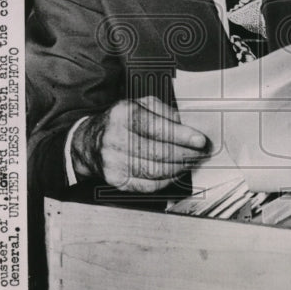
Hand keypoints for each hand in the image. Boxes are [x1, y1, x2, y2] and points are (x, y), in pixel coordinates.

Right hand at [71, 96, 209, 191]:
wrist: (90, 142)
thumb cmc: (120, 121)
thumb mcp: (140, 105)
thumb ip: (164, 111)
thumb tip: (187, 125)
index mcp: (123, 114)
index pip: (156, 128)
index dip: (182, 136)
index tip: (200, 140)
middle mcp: (115, 138)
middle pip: (158, 152)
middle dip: (185, 154)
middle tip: (200, 153)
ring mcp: (114, 161)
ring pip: (155, 171)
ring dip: (179, 168)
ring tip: (191, 162)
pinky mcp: (115, 179)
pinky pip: (147, 185)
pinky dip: (166, 180)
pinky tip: (175, 173)